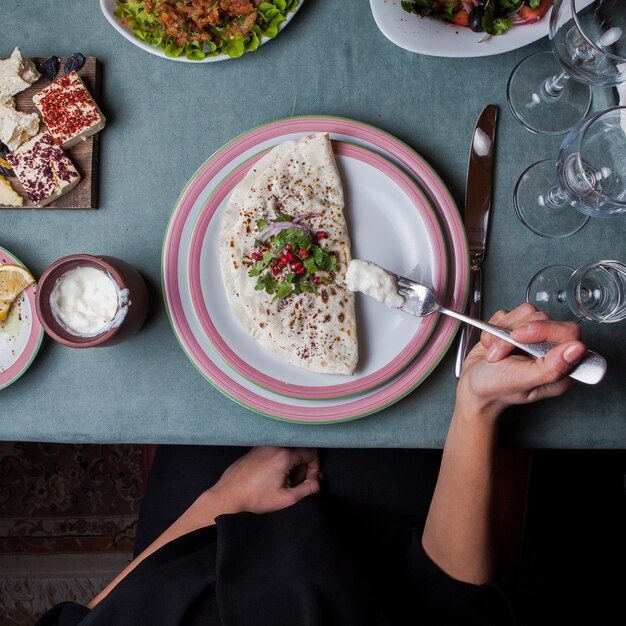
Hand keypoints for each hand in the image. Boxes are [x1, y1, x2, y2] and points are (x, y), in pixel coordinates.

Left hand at [208, 446, 321, 515]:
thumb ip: (309, 489)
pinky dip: (279, 463)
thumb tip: (318, 481)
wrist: (228, 497)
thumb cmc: (255, 499)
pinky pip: (275, 451)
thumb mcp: (287, 498)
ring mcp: (263, 446)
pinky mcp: (254, 450)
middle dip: (302, 469)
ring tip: (281, 483)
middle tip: (293, 485)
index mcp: (284, 454)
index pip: (312, 453)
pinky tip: (270, 479)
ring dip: (290, 466)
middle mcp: (274, 445)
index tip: (307, 483)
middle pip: (300, 451)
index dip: (314, 469)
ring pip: (287, 451)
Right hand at [457, 303, 586, 419]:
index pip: (568, 332)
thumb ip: (552, 368)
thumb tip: (578, 349)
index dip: (543, 329)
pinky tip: (492, 344)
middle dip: (513, 333)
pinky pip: (509, 313)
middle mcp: (551, 350)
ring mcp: (534, 337)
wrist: (472, 385)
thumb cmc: (495, 388)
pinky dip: (494, 327)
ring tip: (494, 352)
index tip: (518, 338)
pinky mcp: (517, 327)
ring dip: (501, 331)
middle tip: (499, 353)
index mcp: (561, 367)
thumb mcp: (522, 380)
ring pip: (526, 312)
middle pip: (543, 318)